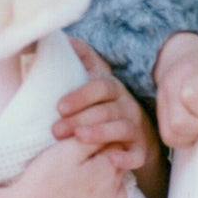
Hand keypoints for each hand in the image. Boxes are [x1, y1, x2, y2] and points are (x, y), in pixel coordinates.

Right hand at [9, 135, 128, 197]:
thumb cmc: (43, 178)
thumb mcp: (66, 150)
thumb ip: (93, 139)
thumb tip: (112, 136)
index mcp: (106, 173)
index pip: (116, 150)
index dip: (102, 142)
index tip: (88, 143)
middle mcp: (112, 197)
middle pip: (119, 171)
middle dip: (108, 162)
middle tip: (87, 159)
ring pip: (122, 194)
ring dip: (114, 184)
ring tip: (93, 178)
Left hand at [53, 37, 150, 170]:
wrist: (136, 133)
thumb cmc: (105, 104)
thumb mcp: (95, 79)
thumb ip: (82, 58)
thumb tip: (65, 38)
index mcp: (113, 88)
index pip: (100, 87)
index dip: (81, 95)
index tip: (59, 106)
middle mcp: (127, 106)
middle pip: (105, 110)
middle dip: (80, 119)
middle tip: (56, 130)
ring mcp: (135, 129)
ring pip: (120, 129)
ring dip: (99, 133)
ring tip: (79, 139)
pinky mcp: (140, 151)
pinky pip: (136, 155)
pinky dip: (126, 158)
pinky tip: (111, 159)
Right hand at [153, 32, 197, 148]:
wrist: (182, 54)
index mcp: (193, 69)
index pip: (191, 95)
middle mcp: (172, 83)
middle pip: (179, 122)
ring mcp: (162, 99)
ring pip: (172, 133)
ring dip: (191, 135)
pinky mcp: (159, 113)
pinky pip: (168, 136)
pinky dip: (182, 138)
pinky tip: (194, 128)